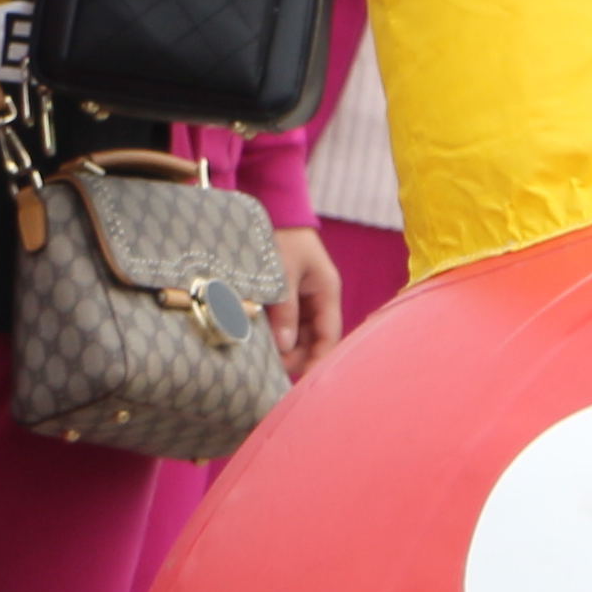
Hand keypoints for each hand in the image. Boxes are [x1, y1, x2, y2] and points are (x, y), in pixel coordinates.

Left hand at [268, 223, 343, 376]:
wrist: (276, 211)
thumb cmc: (282, 237)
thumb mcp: (283, 272)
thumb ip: (284, 309)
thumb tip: (286, 346)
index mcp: (327, 292)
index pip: (329, 335)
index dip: (319, 359)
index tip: (304, 380)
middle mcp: (319, 300)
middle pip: (314, 340)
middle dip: (297, 358)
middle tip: (272, 370)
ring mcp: (305, 300)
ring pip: (300, 335)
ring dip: (285, 348)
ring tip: (264, 360)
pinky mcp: (290, 299)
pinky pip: (287, 325)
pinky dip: (277, 336)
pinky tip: (262, 344)